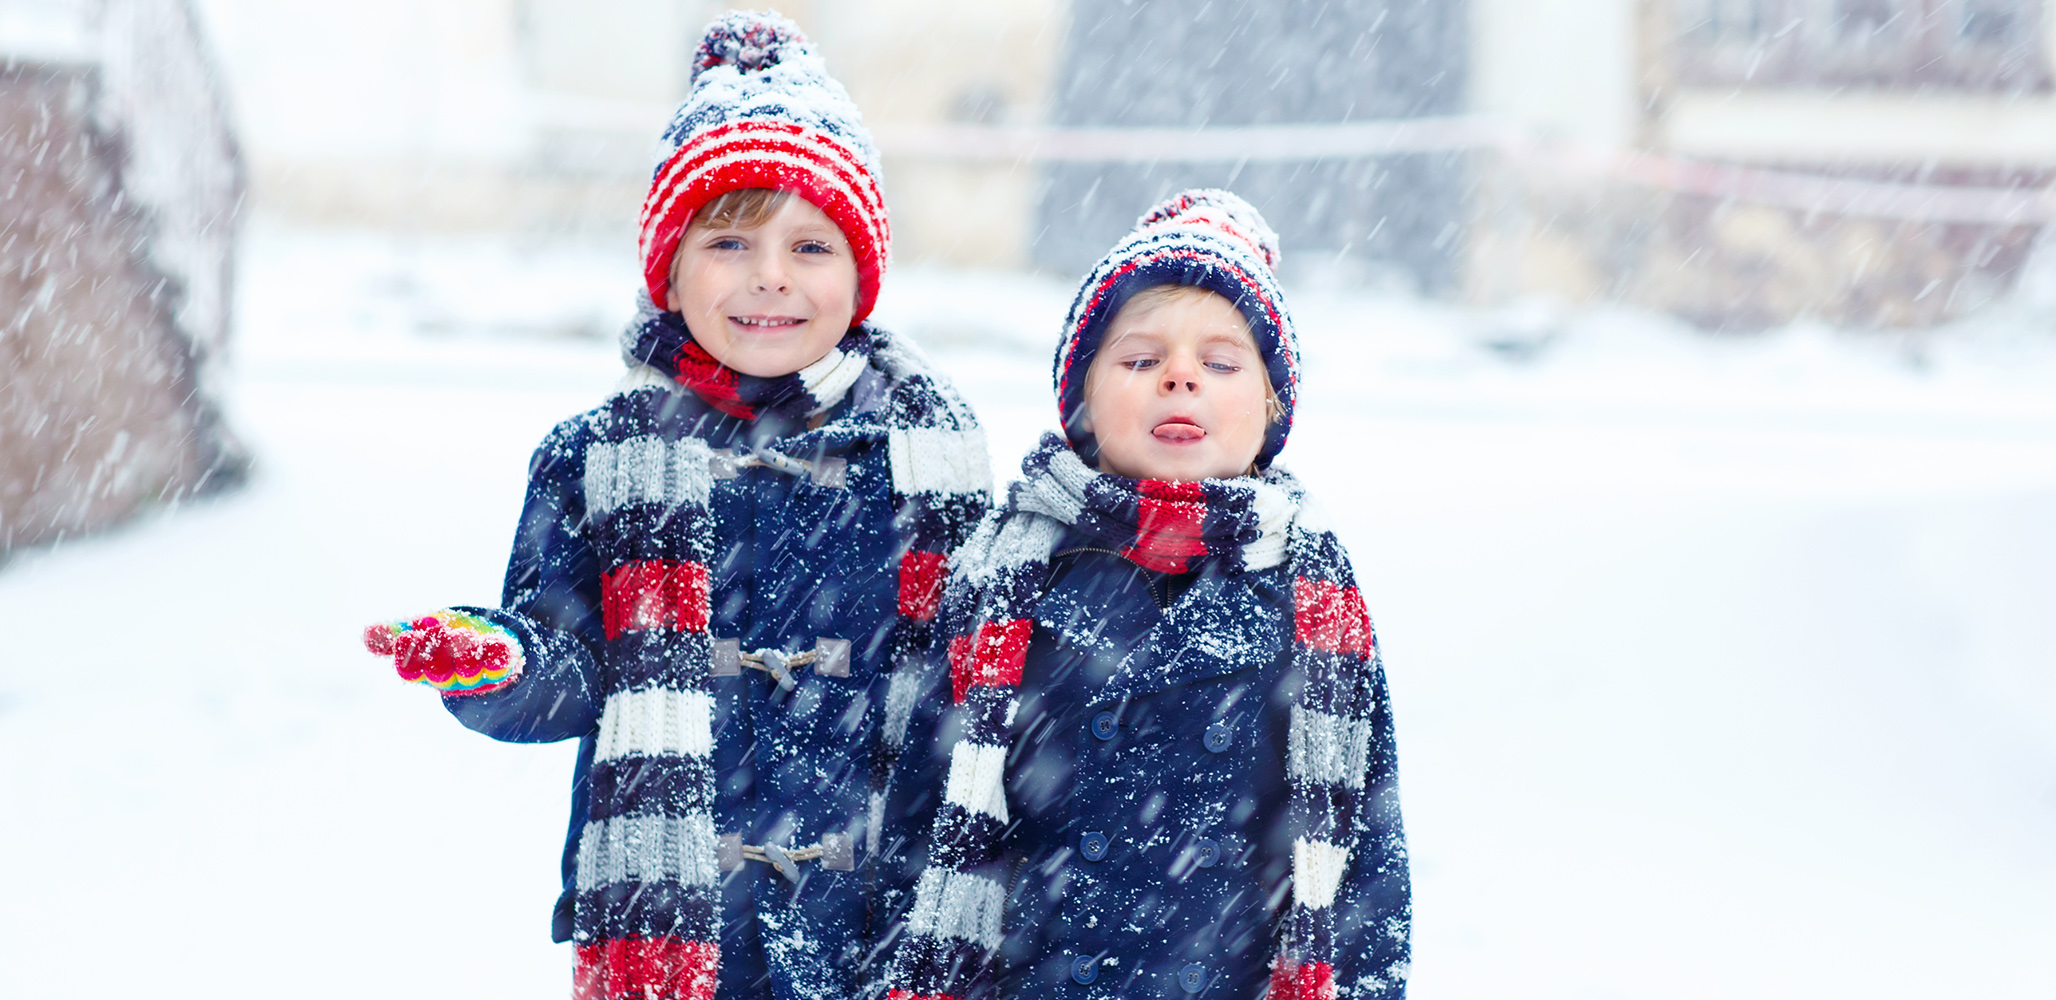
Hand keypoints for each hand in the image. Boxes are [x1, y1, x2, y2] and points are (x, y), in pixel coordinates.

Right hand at [363, 611, 522, 694]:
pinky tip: (496, 645)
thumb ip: (396, 634)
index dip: (408, 655)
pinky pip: (500, 666)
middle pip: (438, 671)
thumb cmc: (451, 643)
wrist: (495, 651)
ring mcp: (477, 675)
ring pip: (468, 670)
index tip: (408, 636)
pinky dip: (498, 655)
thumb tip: (366, 635)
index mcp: (425, 669)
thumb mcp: (424, 634)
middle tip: (437, 631)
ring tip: (463, 636)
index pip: (410, 669)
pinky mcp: (504, 668)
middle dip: (436, 652)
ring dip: (465, 653)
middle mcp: (449, 676)